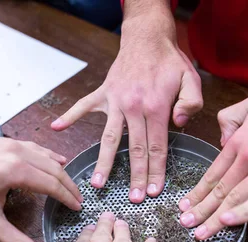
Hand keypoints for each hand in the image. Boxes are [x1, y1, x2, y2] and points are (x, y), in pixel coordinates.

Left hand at [0, 138, 82, 241]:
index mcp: (14, 170)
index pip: (52, 183)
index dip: (68, 197)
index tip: (79, 207)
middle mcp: (14, 152)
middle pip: (52, 167)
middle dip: (68, 184)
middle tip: (79, 198)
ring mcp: (6, 143)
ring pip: (43, 154)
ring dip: (58, 169)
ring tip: (69, 183)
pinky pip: (31, 146)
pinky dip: (46, 155)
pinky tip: (52, 159)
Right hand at [51, 4, 202, 202]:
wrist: (147, 38)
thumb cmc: (170, 61)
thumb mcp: (191, 79)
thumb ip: (191, 103)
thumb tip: (178, 124)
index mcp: (156, 106)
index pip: (157, 145)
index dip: (156, 170)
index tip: (154, 190)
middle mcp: (133, 107)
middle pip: (134, 148)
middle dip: (135, 176)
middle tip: (133, 198)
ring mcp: (115, 101)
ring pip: (109, 137)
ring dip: (103, 161)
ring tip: (97, 183)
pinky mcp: (103, 94)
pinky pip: (83, 107)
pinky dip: (69, 116)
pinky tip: (56, 128)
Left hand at [178, 72, 247, 238]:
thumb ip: (230, 119)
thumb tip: (221, 141)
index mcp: (240, 139)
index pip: (213, 172)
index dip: (198, 192)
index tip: (185, 205)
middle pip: (220, 189)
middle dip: (200, 210)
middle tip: (185, 224)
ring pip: (236, 198)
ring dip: (216, 218)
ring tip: (200, 232)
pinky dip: (244, 213)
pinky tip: (228, 223)